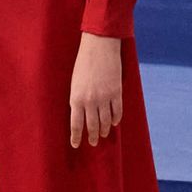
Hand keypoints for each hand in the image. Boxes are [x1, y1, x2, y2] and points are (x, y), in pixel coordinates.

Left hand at [70, 32, 122, 147]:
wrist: (98, 47)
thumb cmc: (83, 63)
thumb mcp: (74, 82)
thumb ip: (77, 98)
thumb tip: (81, 113)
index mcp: (76, 98)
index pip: (76, 124)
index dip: (76, 137)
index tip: (75, 145)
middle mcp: (90, 101)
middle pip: (92, 126)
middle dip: (92, 136)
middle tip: (93, 143)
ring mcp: (104, 97)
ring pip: (106, 121)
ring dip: (104, 130)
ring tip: (103, 134)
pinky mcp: (116, 92)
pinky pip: (117, 111)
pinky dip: (116, 119)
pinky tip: (114, 123)